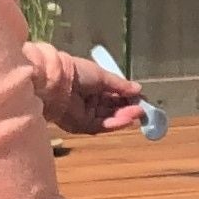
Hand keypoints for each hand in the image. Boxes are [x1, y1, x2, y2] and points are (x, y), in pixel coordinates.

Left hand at [27, 41, 145, 135]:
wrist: (55, 83)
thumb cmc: (77, 73)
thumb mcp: (103, 76)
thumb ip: (120, 85)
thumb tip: (138, 89)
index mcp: (94, 86)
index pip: (115, 95)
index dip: (128, 97)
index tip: (141, 99)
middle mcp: (91, 101)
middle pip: (113, 108)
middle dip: (128, 109)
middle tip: (143, 109)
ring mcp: (86, 114)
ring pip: (109, 118)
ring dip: (124, 117)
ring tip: (138, 113)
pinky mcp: (81, 125)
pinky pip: (101, 126)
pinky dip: (114, 124)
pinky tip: (127, 120)